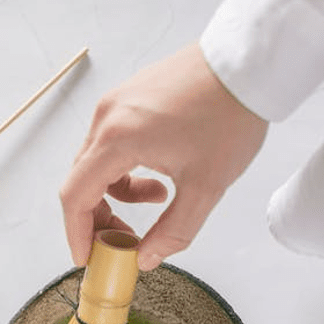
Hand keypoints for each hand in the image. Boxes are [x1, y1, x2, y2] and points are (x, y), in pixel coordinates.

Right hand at [60, 42, 267, 268]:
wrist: (248, 64)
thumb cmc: (230, 116)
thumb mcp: (205, 188)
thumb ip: (172, 233)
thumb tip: (146, 259)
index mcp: (117, 139)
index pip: (75, 197)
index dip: (77, 234)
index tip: (87, 257)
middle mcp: (107, 117)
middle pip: (81, 182)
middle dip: (100, 218)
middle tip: (126, 240)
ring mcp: (117, 103)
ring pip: (97, 163)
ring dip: (118, 193)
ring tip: (159, 199)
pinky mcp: (130, 97)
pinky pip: (111, 144)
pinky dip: (126, 169)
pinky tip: (160, 175)